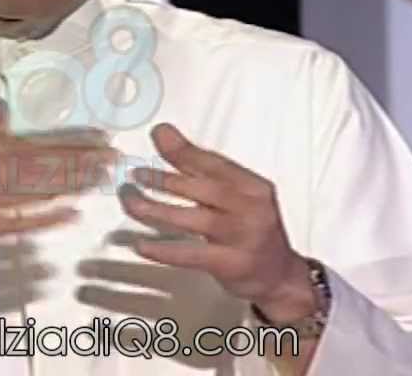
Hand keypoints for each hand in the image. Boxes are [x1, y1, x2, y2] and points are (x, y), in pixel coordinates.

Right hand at [0, 99, 117, 301]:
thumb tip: (4, 99)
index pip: (33, 142)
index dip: (68, 139)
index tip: (97, 136)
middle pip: (42, 166)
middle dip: (80, 161)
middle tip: (113, 157)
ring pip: (37, 192)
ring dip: (71, 185)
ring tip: (101, 177)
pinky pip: (21, 223)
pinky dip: (48, 218)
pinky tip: (73, 213)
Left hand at [120, 123, 316, 322]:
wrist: (279, 276)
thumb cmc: (252, 230)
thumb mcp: (237, 196)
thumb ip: (202, 169)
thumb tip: (164, 134)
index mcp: (253, 186)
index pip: (215, 163)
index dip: (184, 150)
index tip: (157, 135)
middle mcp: (251, 209)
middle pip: (203, 189)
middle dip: (165, 179)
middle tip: (136, 173)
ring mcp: (242, 237)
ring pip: (193, 220)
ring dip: (157, 210)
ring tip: (131, 201)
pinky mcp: (230, 264)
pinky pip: (191, 254)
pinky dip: (163, 249)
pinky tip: (141, 244)